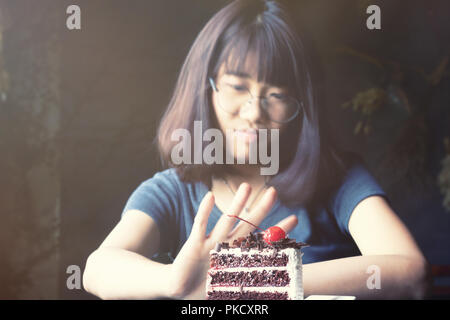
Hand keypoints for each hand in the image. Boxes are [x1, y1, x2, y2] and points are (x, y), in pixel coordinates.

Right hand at [168, 183, 297, 298]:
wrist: (180, 290)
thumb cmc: (205, 288)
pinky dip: (204, 212)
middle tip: (273, 192)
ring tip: (246, 186)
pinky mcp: (193, 245)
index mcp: (237, 257)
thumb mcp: (231, 289)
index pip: (262, 241)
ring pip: (226, 220)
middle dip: (261, 209)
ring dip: (236, 204)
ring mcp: (211, 243)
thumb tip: (278, 293)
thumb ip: (250, 285)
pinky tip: (210, 196)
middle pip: (247, 224)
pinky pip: (199, 226)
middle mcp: (227, 246)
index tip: (294, 218)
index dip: (278, 230)